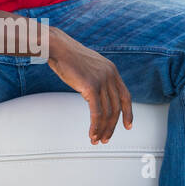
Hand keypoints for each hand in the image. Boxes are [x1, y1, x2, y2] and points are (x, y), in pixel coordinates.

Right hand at [46, 30, 132, 144]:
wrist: (56, 46)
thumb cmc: (65, 54)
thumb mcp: (86, 65)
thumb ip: (94, 77)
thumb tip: (93, 92)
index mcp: (112, 70)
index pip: (125, 95)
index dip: (128, 112)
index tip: (128, 126)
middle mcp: (110, 75)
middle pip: (117, 108)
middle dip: (112, 126)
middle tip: (106, 138)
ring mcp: (102, 81)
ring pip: (108, 113)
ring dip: (103, 129)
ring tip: (97, 139)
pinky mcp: (91, 87)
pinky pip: (97, 113)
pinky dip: (95, 126)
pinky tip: (91, 133)